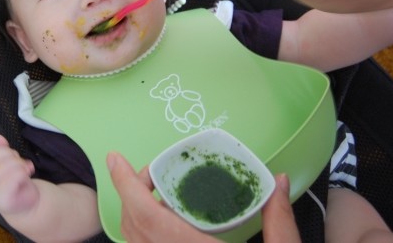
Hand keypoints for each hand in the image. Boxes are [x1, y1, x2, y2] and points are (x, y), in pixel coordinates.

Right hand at [0, 134, 38, 214]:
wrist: (24, 205)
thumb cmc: (14, 182)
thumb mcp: (7, 163)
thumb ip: (0, 149)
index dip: (3, 150)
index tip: (13, 156)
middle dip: (12, 156)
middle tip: (20, 163)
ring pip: (6, 166)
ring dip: (20, 165)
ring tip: (25, 170)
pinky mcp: (3, 200)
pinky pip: (14, 178)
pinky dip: (23, 173)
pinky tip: (27, 176)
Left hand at [107, 151, 299, 242]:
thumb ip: (279, 221)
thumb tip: (277, 182)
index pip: (145, 215)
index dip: (125, 184)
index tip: (114, 157)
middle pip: (133, 223)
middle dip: (133, 190)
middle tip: (153, 171)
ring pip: (133, 240)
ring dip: (136, 211)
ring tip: (157, 192)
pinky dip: (142, 231)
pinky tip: (164, 222)